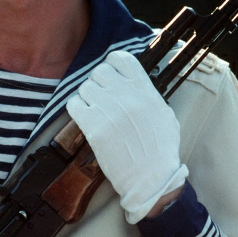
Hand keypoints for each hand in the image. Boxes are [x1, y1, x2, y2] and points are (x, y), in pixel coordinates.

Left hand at [66, 50, 187, 222]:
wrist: (151, 177)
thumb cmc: (160, 150)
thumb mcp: (164, 114)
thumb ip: (148, 95)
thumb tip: (134, 85)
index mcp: (144, 90)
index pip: (121, 59)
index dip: (112, 65)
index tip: (111, 75)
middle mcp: (125, 95)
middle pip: (99, 72)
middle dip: (98, 83)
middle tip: (101, 98)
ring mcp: (108, 109)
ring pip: (84, 87)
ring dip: (87, 97)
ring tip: (94, 111)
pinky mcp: (93, 126)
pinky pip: (74, 104)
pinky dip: (77, 109)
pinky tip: (85, 119)